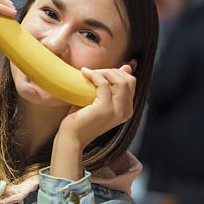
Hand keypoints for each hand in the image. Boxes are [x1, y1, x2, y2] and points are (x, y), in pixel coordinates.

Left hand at [49, 64, 134, 179]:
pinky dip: (95, 75)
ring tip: (90, 74)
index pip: (131, 82)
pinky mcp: (105, 109)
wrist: (72, 137)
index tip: (101, 73)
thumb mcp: (100, 98)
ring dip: (104, 72)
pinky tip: (85, 74)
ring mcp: (117, 111)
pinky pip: (104, 84)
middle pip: (129, 80)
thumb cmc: (83, 118)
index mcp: (127, 109)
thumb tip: (128, 66)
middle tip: (94, 73)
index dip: (117, 73)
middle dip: (112, 71)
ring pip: (121, 80)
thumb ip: (113, 85)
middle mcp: (126, 111)